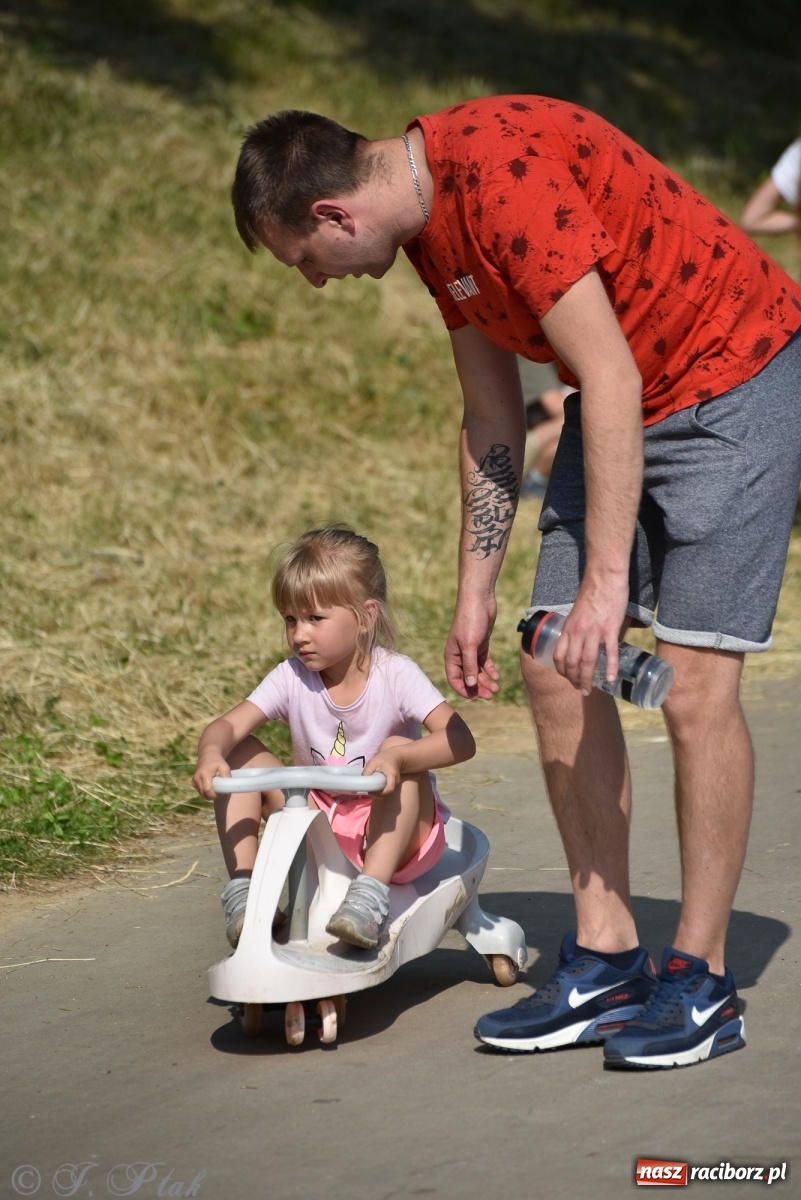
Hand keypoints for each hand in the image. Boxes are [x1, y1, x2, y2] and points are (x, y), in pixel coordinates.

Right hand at [192, 753, 230, 800]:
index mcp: (204, 775)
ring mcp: (194, 781)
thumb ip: (226, 777)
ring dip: (209, 793)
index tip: (221, 792)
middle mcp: (196, 779)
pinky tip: (210, 785)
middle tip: (219, 790)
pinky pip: (200, 791)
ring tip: (215, 786)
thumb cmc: (217, 761)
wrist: (208, 755)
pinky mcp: (193, 782)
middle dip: (213, 795)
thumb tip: (226, 788)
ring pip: (202, 794)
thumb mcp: (225, 767)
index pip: (207, 790)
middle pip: (204, 794)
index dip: (215, 795)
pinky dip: (206, 791)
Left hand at [362, 749, 401, 794]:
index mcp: (392, 775)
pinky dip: (380, 790)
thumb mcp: (373, 762)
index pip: (390, 789)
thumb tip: (362, 781)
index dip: (381, 793)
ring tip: (370, 789)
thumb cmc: (382, 759)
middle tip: (368, 791)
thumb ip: (367, 771)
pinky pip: (386, 790)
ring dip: (378, 793)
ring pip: (387, 792)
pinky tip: (374, 787)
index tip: (372, 791)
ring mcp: (395, 784)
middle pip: (388, 792)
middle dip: (377, 794)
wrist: (392, 757)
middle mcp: (396, 781)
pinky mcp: (393, 784)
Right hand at [445, 596, 499, 699]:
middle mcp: (460, 654)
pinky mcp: (481, 644)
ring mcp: (471, 649)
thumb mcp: (470, 645)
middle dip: (478, 687)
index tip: (476, 697)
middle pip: (467, 677)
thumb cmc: (470, 620)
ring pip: (477, 671)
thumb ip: (469, 665)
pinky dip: (490, 670)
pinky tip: (497, 676)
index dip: (464, 690)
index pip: (454, 678)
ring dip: (485, 681)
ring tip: (496, 689)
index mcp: (452, 655)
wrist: (479, 600)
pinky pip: (485, 662)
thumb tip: (470, 685)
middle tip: (491, 695)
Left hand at [552, 576, 628, 694]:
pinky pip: (610, 652)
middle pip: (572, 662)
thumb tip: (580, 641)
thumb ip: (577, 627)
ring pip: (588, 661)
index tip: (567, 679)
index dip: (561, 670)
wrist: (604, 577)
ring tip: (589, 690)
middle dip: (574, 679)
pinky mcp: (610, 628)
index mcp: (568, 628)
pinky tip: (612, 678)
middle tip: (580, 689)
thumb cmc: (592, 593)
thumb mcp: (577, 612)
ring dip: (587, 679)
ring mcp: (594, 631)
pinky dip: (611, 668)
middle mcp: (578, 632)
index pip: (558, 655)